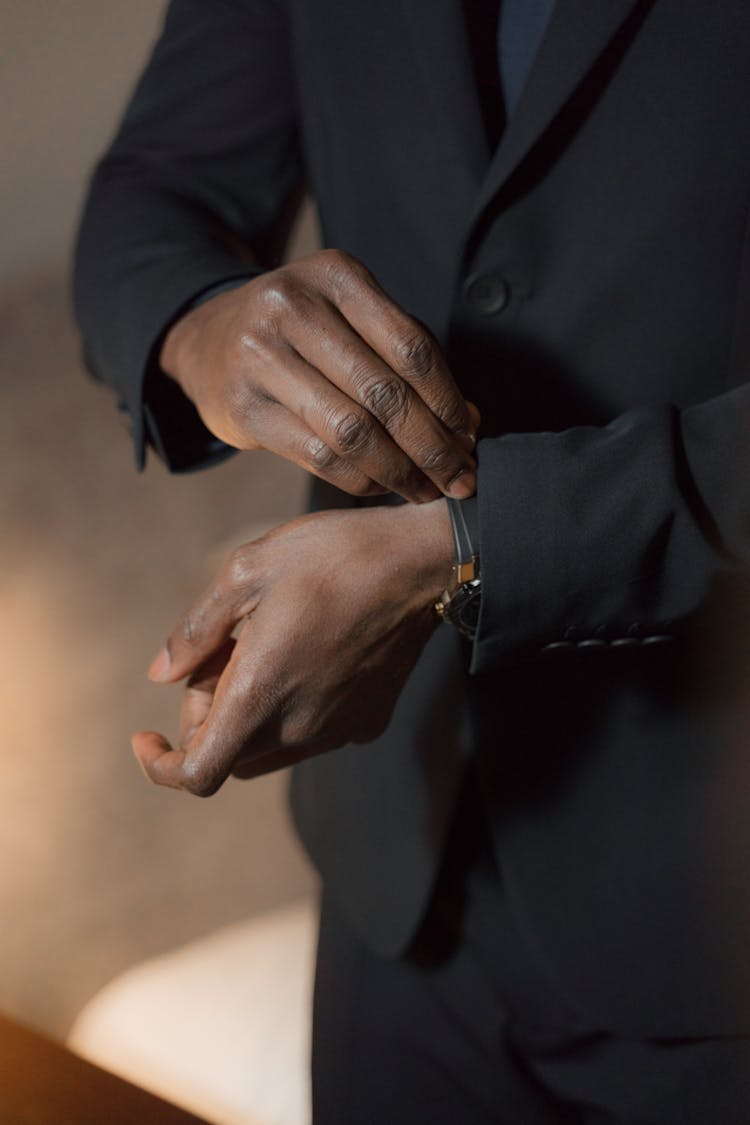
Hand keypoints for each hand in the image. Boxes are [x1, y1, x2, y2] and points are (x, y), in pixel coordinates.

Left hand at [132, 501, 454, 794]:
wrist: (421, 561)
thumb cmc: (331, 556)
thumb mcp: (246, 571)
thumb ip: (195, 630)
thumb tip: (161, 674)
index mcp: (260, 694)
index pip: (197, 773)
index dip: (159, 767)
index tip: (146, 735)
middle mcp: (299, 728)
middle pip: (228, 754)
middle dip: (207, 715)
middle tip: (221, 650)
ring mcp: (337, 731)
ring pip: (268, 748)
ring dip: (248, 715)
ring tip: (262, 647)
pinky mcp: (367, 722)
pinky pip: (310, 735)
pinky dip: (288, 710)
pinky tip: (303, 653)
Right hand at [160, 249, 478, 502]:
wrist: (209, 340)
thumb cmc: (302, 333)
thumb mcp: (351, 319)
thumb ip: (407, 360)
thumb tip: (468, 426)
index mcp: (336, 275)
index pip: (412, 347)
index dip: (448, 401)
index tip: (468, 438)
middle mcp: (293, 307)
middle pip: (385, 393)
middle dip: (431, 446)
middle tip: (458, 478)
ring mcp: (261, 356)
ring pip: (352, 431)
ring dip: (398, 471)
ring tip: (424, 490)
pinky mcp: (244, 406)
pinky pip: (319, 455)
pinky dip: (360, 480)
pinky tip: (380, 485)